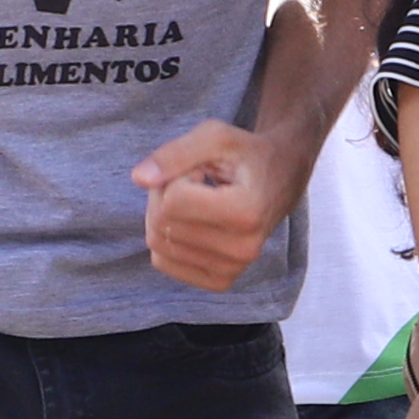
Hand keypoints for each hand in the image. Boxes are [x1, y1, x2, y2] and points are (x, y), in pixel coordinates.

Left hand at [134, 117, 310, 291]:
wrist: (279, 183)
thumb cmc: (245, 156)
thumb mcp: (215, 136)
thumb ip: (175, 153)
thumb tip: (138, 179)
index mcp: (247, 212)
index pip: (172, 200)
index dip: (177, 175)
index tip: (201, 170)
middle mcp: (243, 248)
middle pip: (162, 222)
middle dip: (165, 195)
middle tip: (192, 183)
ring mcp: (232, 269)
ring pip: (158, 243)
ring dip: (164, 216)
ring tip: (194, 202)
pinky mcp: (220, 281)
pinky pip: (163, 262)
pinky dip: (166, 240)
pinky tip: (192, 224)